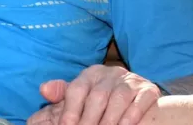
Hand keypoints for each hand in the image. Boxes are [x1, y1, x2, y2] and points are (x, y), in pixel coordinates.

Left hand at [27, 65, 161, 124]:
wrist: (136, 96)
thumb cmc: (103, 100)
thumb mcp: (82, 94)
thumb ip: (63, 93)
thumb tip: (44, 89)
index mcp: (92, 73)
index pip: (77, 89)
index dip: (70, 111)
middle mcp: (111, 73)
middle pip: (97, 96)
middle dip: (89, 120)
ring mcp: (131, 80)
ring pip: (119, 98)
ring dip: (109, 121)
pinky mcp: (148, 90)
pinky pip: (139, 102)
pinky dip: (131, 117)